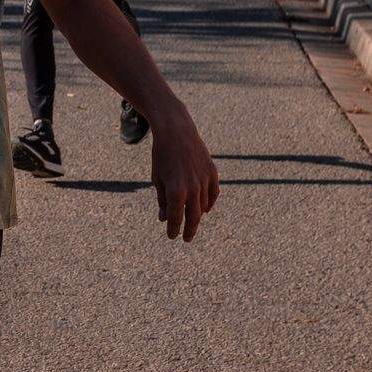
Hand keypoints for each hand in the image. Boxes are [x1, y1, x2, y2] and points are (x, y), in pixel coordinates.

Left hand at [147, 103, 218, 240]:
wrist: (176, 132)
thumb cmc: (162, 156)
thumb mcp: (158, 179)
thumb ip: (162, 201)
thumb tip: (164, 219)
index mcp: (175, 191)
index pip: (175, 218)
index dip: (173, 229)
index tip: (172, 236)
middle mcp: (192, 188)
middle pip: (193, 217)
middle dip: (189, 230)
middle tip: (186, 239)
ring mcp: (204, 180)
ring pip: (203, 206)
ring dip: (197, 215)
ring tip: (192, 221)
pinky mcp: (212, 172)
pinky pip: (213, 193)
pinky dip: (209, 202)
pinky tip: (204, 209)